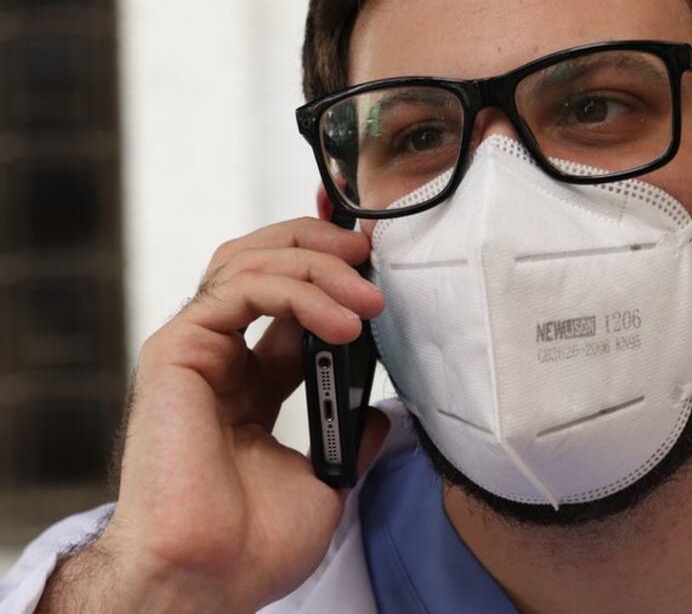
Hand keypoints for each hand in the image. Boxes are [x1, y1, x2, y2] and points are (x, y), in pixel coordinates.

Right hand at [39, 218, 387, 612]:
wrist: (209, 578)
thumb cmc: (251, 546)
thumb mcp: (325, 482)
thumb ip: (349, 438)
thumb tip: (378, 414)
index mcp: (248, 385)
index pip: (287, 301)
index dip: (330, 273)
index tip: (377, 265)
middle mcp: (219, 359)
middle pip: (263, 263)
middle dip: (322, 249)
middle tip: (373, 257)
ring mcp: (196, 351)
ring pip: (252, 263)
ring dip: (320, 268)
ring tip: (369, 299)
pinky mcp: (178, 350)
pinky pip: (241, 290)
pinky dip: (297, 292)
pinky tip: (341, 323)